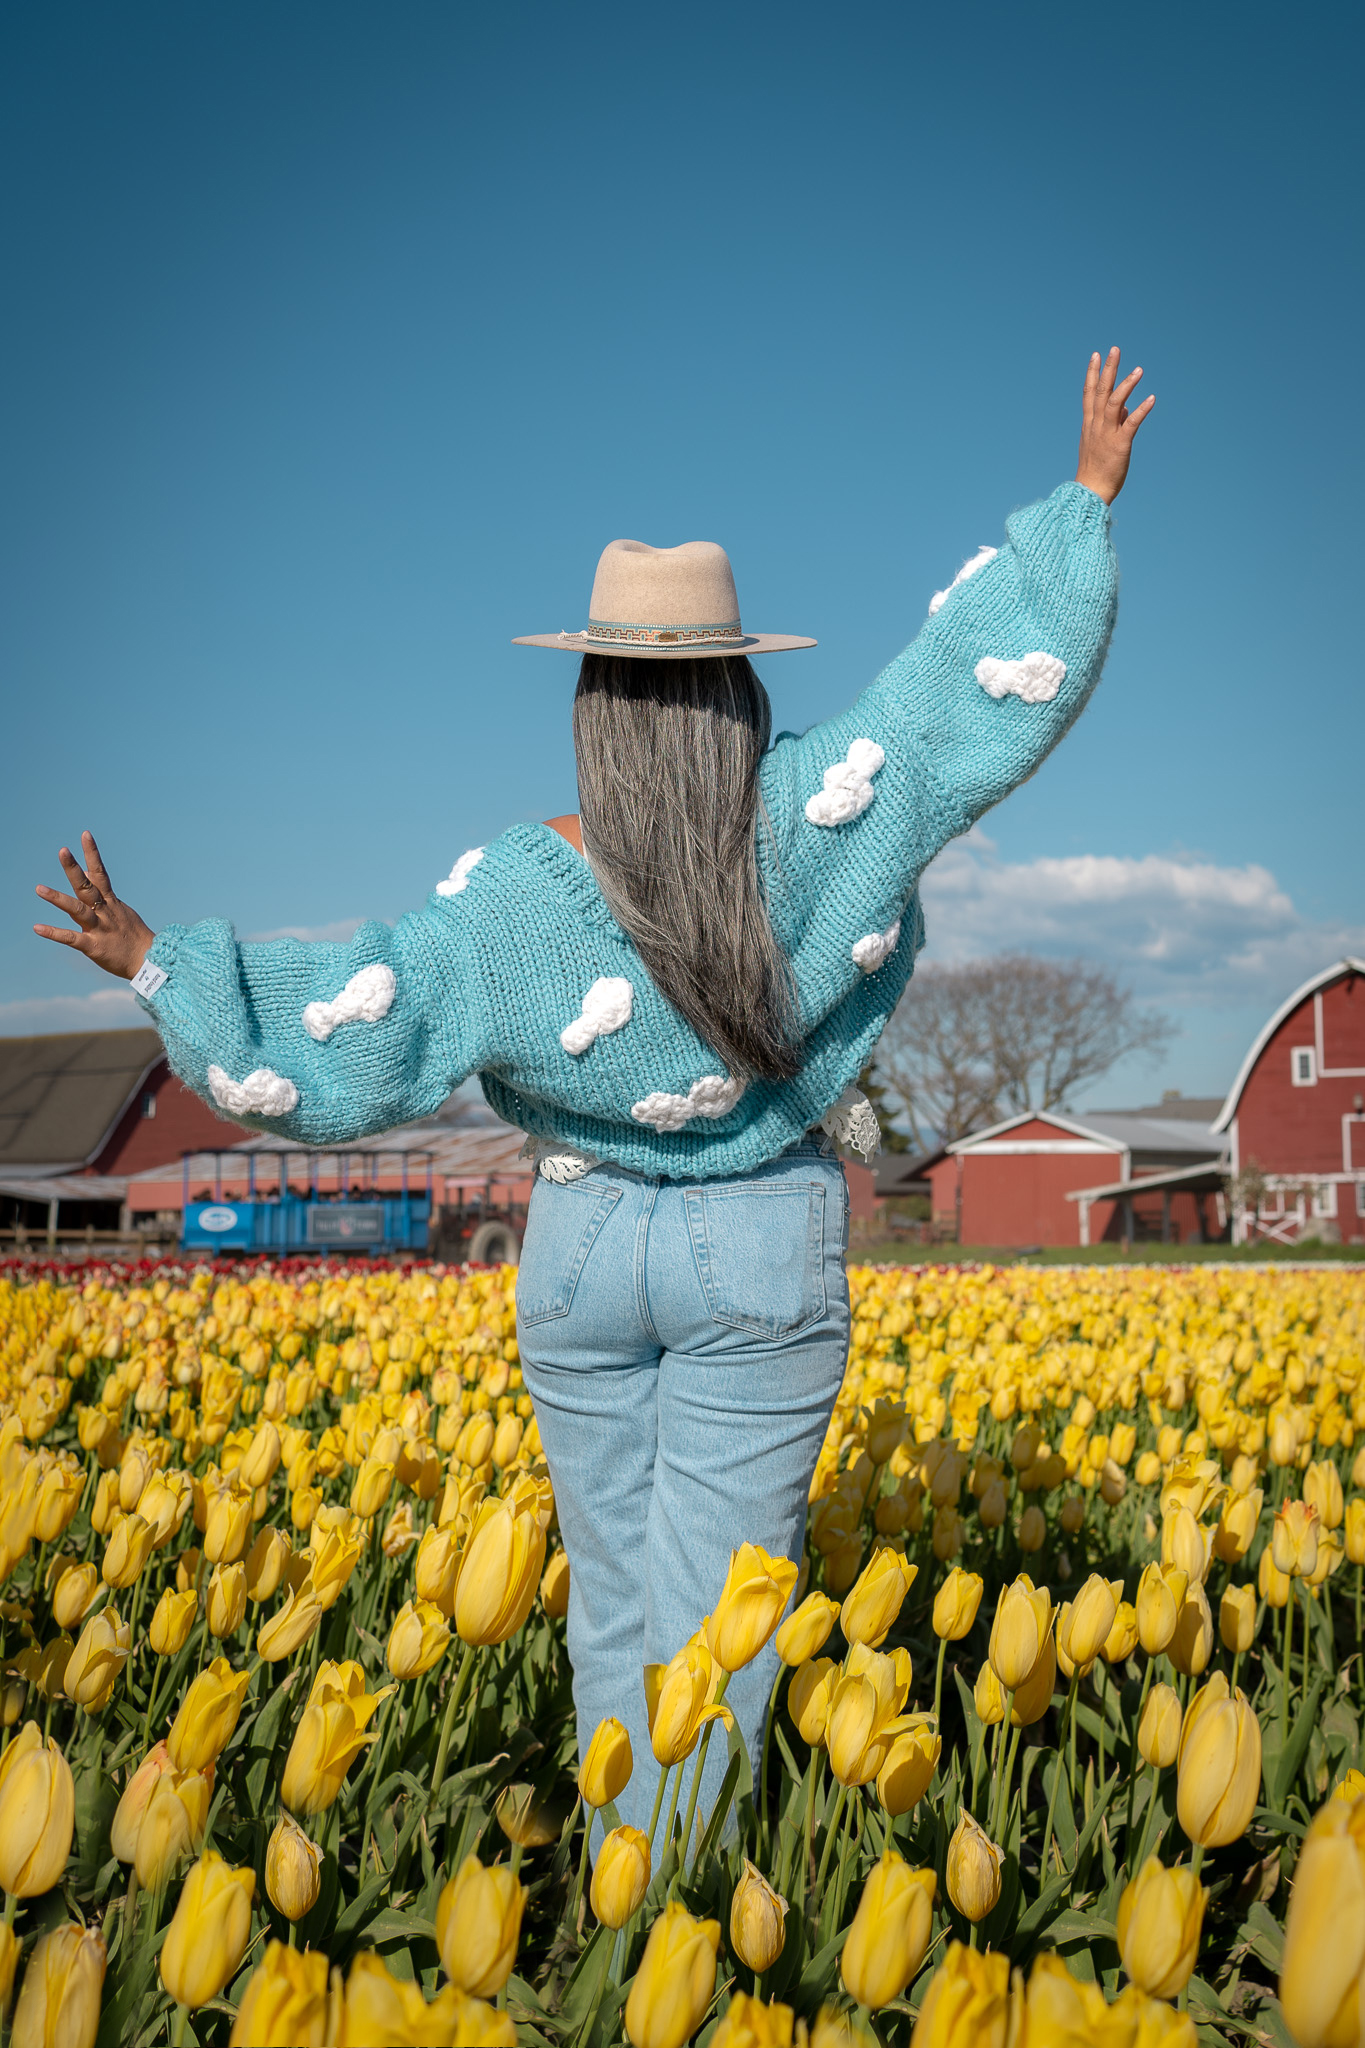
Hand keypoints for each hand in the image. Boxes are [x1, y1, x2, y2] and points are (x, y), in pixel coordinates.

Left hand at [33, 831, 154, 980]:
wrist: (149, 961)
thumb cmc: (132, 935)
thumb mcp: (119, 908)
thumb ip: (101, 891)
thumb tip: (87, 870)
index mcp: (111, 902)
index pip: (100, 873)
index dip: (92, 853)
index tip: (85, 834)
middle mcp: (105, 912)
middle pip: (88, 887)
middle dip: (74, 869)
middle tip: (63, 851)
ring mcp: (100, 928)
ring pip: (78, 910)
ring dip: (58, 899)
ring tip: (39, 889)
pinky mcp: (94, 947)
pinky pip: (72, 938)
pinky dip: (55, 933)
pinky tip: (37, 928)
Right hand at [1075, 347, 1153, 503]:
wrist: (1090, 492)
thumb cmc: (1095, 470)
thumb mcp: (1101, 442)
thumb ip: (1113, 422)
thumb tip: (1127, 407)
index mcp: (1090, 424)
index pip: (1089, 393)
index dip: (1092, 373)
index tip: (1096, 355)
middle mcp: (1096, 426)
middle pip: (1101, 392)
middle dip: (1108, 369)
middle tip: (1115, 349)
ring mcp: (1107, 434)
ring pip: (1114, 403)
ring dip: (1126, 385)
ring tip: (1139, 370)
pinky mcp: (1119, 445)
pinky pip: (1131, 423)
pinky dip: (1141, 410)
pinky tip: (1152, 398)